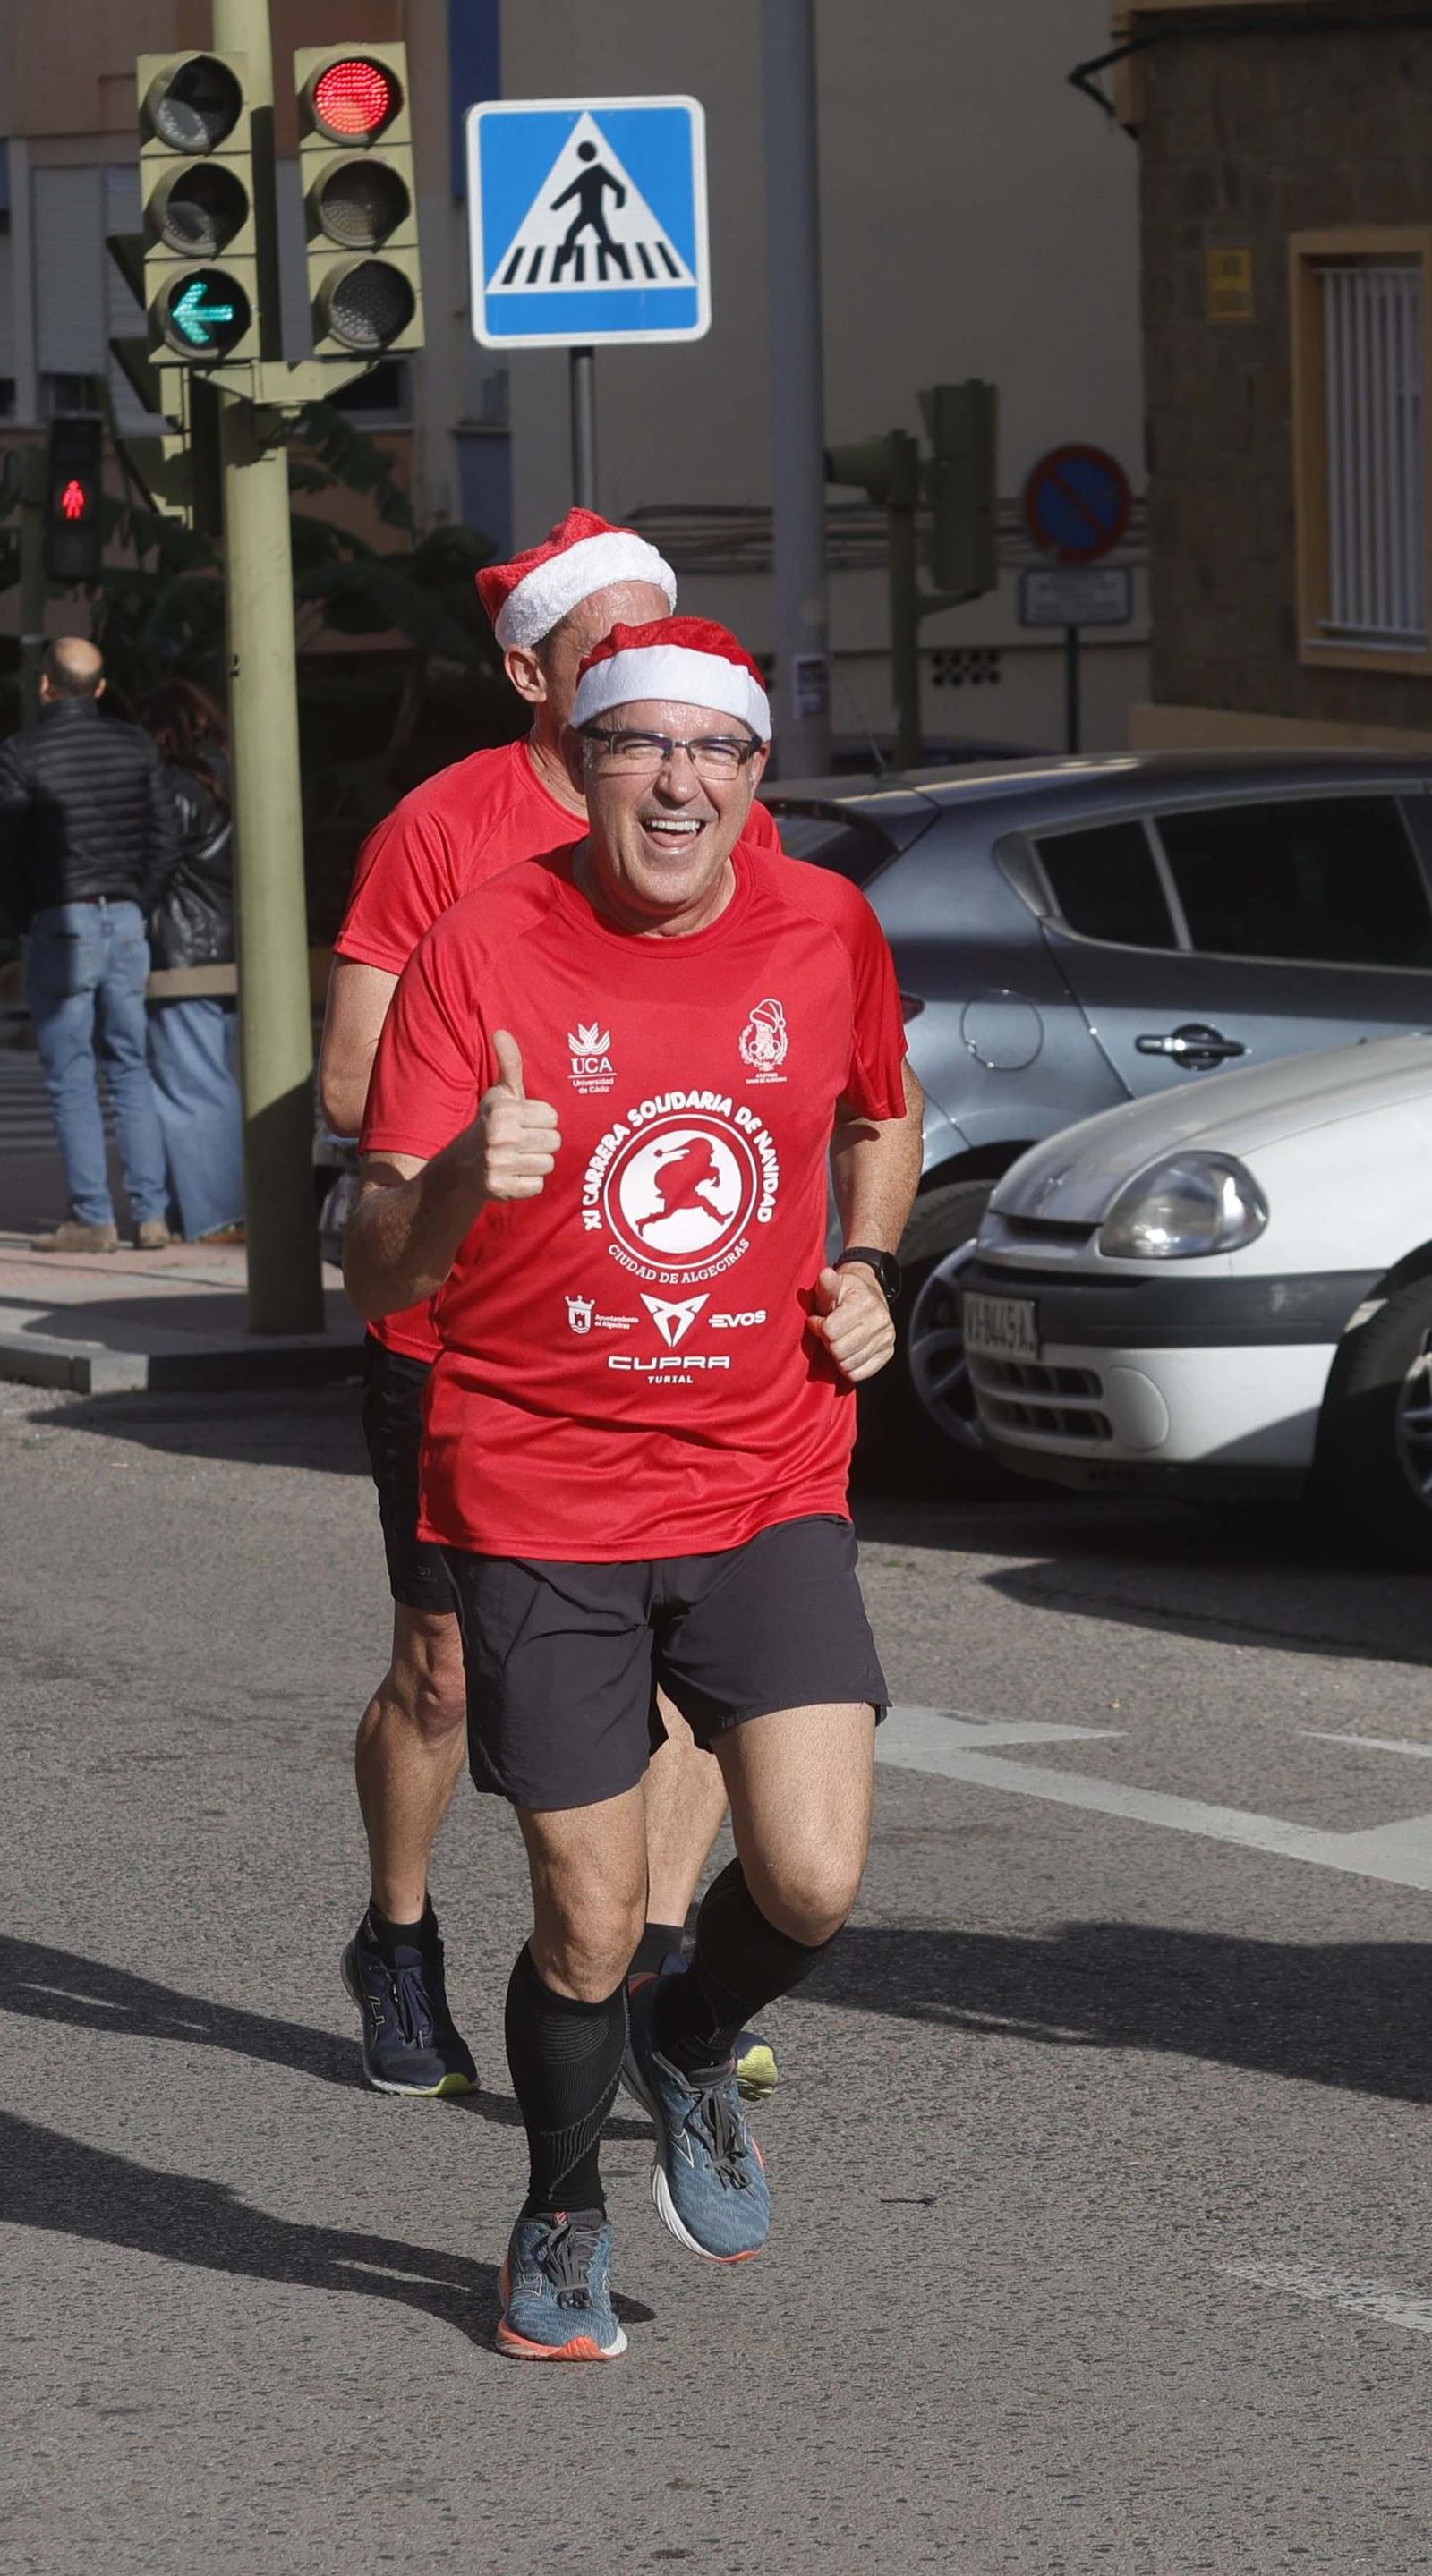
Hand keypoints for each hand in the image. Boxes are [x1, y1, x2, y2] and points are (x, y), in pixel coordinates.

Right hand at [470, 1029, 561, 1203]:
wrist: (462, 1166)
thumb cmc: (491, 1123)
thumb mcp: (500, 1093)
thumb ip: (509, 1063)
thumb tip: (502, 1032)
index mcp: (503, 1110)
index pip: (553, 1117)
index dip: (541, 1120)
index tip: (523, 1122)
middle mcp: (499, 1136)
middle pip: (554, 1141)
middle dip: (541, 1142)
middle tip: (521, 1141)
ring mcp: (498, 1164)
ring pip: (548, 1164)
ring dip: (536, 1162)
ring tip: (517, 1157)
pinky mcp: (500, 1188)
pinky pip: (537, 1186)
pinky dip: (528, 1183)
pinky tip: (513, 1174)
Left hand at [808, 1262, 895, 1383]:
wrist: (870, 1293)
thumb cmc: (846, 1292)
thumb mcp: (832, 1285)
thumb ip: (826, 1284)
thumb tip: (826, 1275)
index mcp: (865, 1302)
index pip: (830, 1330)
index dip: (818, 1327)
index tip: (819, 1321)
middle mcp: (880, 1321)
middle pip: (838, 1350)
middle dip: (828, 1343)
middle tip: (830, 1333)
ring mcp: (886, 1339)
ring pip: (847, 1365)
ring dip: (837, 1356)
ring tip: (839, 1340)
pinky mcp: (886, 1352)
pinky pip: (859, 1374)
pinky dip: (848, 1367)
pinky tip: (847, 1352)